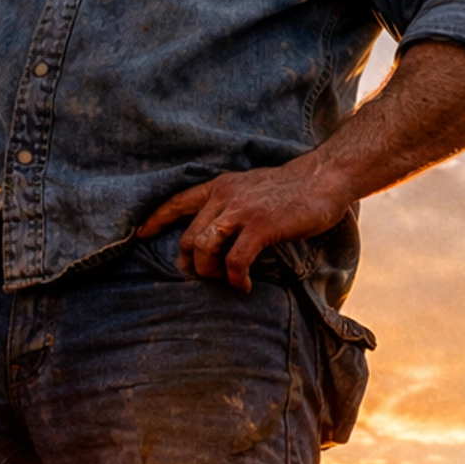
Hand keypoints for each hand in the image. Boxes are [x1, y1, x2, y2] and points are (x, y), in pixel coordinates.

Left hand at [138, 158, 352, 292]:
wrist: (323, 178)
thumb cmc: (292, 188)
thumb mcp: (252, 187)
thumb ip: (233, 203)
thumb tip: (221, 231)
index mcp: (221, 186)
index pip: (178, 201)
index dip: (157, 219)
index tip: (141, 235)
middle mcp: (225, 197)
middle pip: (190, 237)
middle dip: (191, 263)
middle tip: (205, 277)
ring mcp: (241, 211)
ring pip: (204, 248)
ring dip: (209, 272)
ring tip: (224, 282)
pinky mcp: (260, 227)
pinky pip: (234, 261)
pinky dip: (234, 278)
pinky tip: (243, 285)